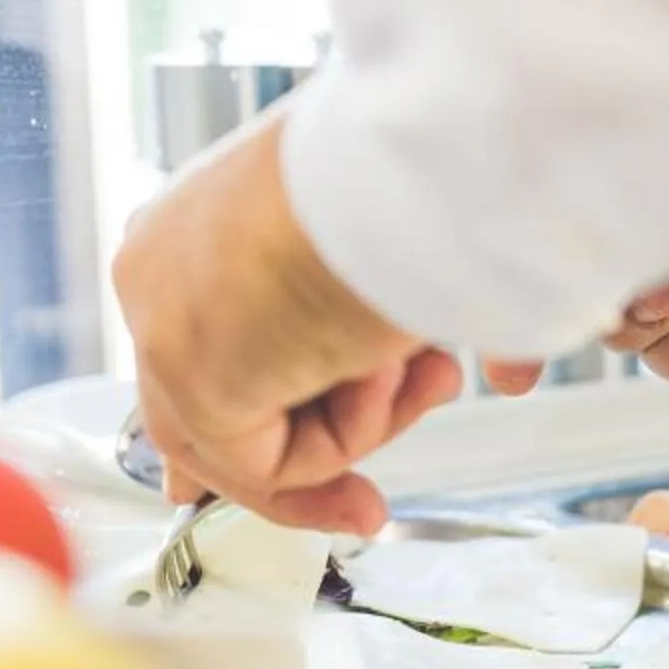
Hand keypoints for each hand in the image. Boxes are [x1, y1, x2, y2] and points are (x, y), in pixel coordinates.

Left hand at [112, 112, 464, 536]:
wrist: (413, 163)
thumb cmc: (427, 178)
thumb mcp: (403, 254)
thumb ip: (405, 319)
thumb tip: (505, 370)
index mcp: (204, 219)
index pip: (198, 354)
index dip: (264, 431)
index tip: (319, 487)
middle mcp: (164, 267)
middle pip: (224, 414)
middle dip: (312, 467)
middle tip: (369, 505)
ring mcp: (163, 320)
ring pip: (250, 443)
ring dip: (357, 431)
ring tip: (423, 371)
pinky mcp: (189, 376)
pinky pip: (263, 466)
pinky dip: (342, 442)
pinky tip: (382, 369)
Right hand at [481, 203, 668, 395]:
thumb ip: (602, 184)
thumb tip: (510, 207)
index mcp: (630, 156)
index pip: (546, 223)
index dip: (503, 274)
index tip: (472, 313)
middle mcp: (656, 211)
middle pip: (572, 286)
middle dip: (552, 319)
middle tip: (531, 360)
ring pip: (623, 333)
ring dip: (636, 324)